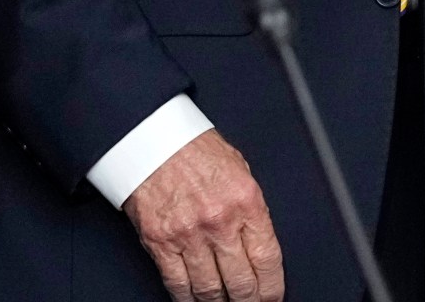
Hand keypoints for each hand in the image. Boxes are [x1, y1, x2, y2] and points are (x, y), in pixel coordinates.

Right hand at [121, 130, 283, 301]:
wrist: (152, 138)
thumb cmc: (194, 148)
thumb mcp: (239, 169)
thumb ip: (250, 207)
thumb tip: (259, 242)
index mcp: (245, 201)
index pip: (267, 259)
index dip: (272, 287)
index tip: (273, 296)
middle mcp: (219, 220)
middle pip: (241, 283)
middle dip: (249, 301)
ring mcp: (188, 234)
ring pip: (210, 289)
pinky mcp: (160, 242)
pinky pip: (177, 284)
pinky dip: (188, 298)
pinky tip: (196, 299)